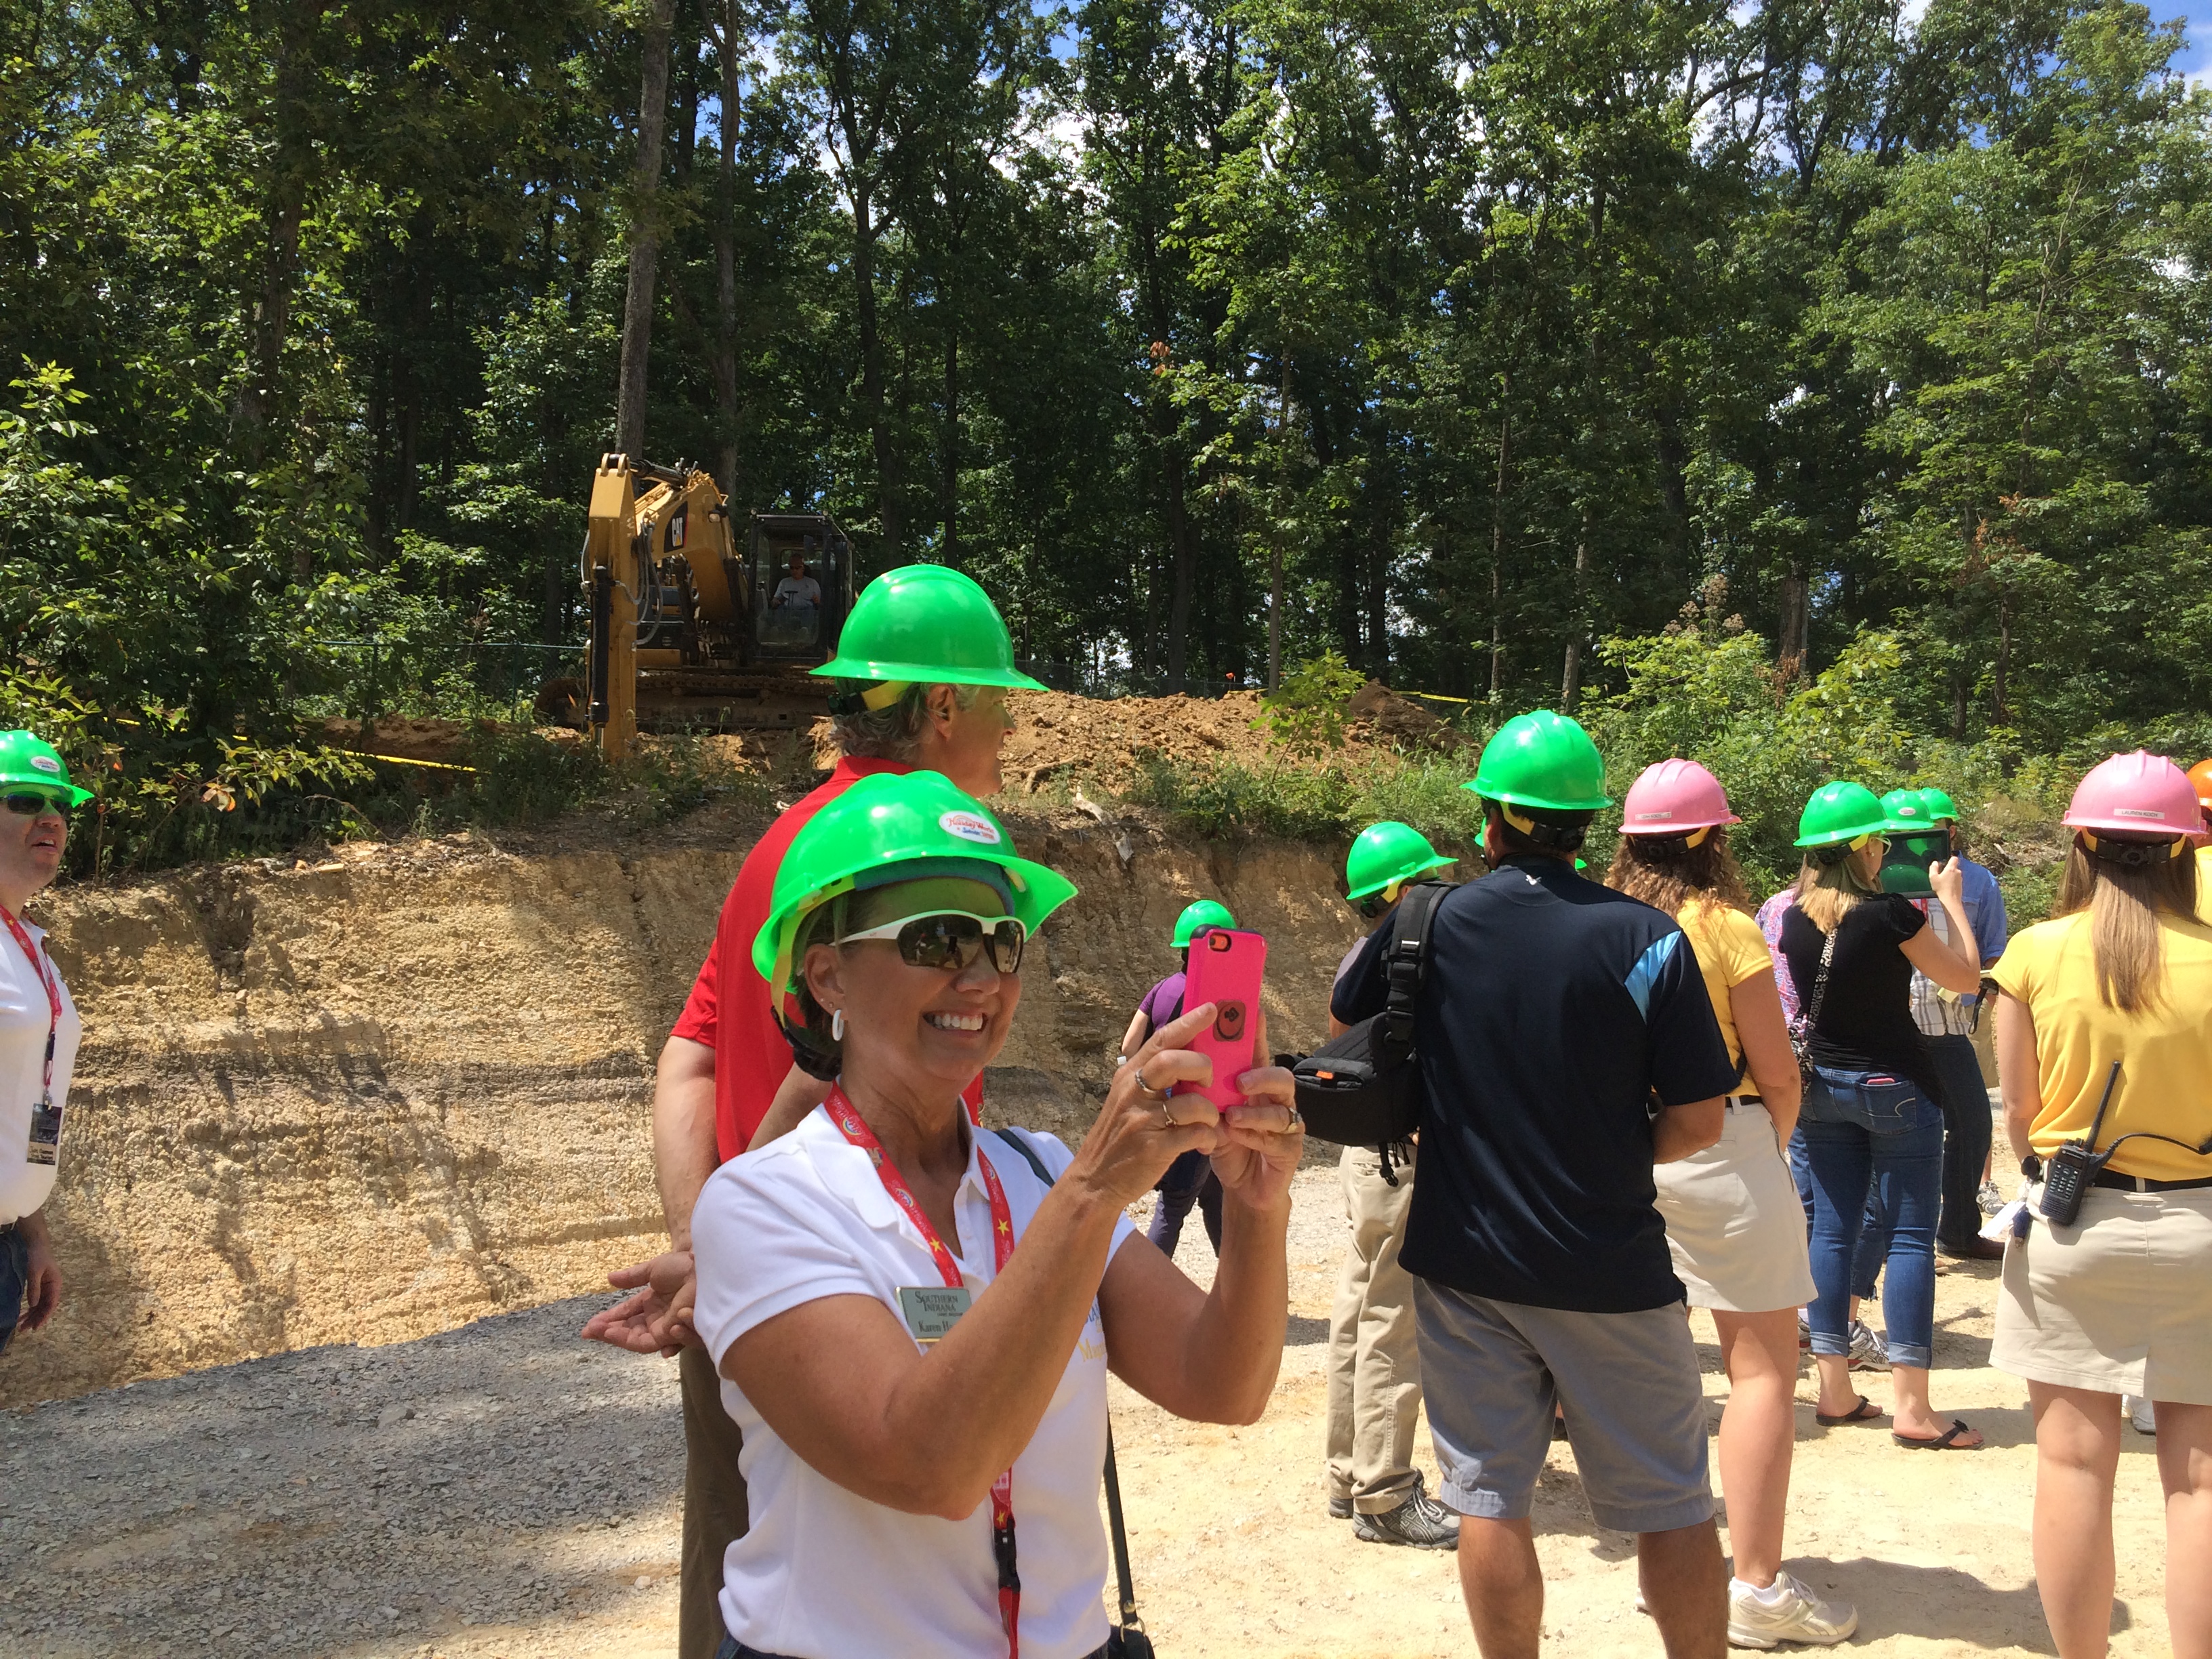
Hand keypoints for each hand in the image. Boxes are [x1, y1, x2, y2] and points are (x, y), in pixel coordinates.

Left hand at [20, 1228, 58, 1331]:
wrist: (35, 1243)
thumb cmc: (37, 1256)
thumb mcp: (34, 1271)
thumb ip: (35, 1288)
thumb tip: (33, 1305)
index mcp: (55, 1284)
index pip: (51, 1304)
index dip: (44, 1316)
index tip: (35, 1327)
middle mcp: (52, 1287)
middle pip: (45, 1307)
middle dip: (35, 1319)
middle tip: (23, 1329)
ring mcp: (45, 1287)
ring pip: (39, 1306)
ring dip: (31, 1315)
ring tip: (21, 1326)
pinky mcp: (38, 1285)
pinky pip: (35, 1300)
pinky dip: (29, 1308)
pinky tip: (23, 1315)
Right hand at [580, 1250, 696, 1354]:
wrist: (705, 1266)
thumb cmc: (683, 1266)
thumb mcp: (653, 1270)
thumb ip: (632, 1277)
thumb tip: (609, 1279)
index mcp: (651, 1303)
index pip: (625, 1316)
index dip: (608, 1321)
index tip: (589, 1326)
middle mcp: (657, 1318)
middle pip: (628, 1332)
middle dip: (608, 1332)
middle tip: (589, 1331)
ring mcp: (666, 1327)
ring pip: (638, 1341)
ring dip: (618, 1337)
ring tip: (602, 1331)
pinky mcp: (675, 1332)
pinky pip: (655, 1343)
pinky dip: (639, 1340)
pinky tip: (625, 1333)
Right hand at [1068, 1002, 1236, 1208]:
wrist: (1095, 1180)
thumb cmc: (1119, 1136)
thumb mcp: (1128, 1099)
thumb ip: (1152, 1077)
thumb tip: (1189, 1053)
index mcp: (1129, 1076)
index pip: (1161, 1039)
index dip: (1189, 1022)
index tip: (1213, 1008)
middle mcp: (1133, 1093)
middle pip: (1173, 1061)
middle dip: (1202, 1065)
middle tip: (1211, 1080)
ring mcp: (1142, 1120)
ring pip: (1192, 1102)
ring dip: (1211, 1112)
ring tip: (1210, 1122)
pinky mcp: (1154, 1148)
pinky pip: (1195, 1134)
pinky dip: (1208, 1137)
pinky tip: (1204, 1144)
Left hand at [1209, 1001, 1302, 1212]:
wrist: (1244, 1188)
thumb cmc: (1230, 1144)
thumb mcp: (1212, 1113)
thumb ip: (1204, 1090)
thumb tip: (1181, 1060)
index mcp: (1256, 1087)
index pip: (1258, 1054)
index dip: (1257, 1032)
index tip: (1252, 1008)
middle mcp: (1276, 1102)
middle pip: (1282, 1077)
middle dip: (1262, 1076)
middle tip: (1240, 1080)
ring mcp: (1287, 1127)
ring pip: (1283, 1111)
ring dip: (1255, 1112)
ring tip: (1232, 1115)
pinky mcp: (1289, 1151)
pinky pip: (1277, 1140)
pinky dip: (1254, 1136)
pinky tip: (1237, 1136)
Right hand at [1928, 855, 1965, 905]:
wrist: (1950, 900)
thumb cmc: (1941, 888)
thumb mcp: (1933, 877)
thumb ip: (1933, 868)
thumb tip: (1935, 863)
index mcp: (1951, 869)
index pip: (1954, 858)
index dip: (1950, 858)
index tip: (1945, 862)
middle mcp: (1957, 872)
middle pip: (1954, 867)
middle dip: (1948, 869)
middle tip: (1941, 875)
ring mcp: (1960, 878)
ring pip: (1955, 874)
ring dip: (1951, 876)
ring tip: (1944, 882)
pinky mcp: (1961, 884)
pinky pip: (1956, 880)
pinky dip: (1953, 882)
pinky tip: (1947, 887)